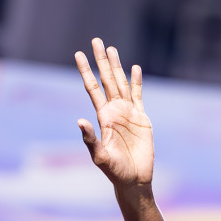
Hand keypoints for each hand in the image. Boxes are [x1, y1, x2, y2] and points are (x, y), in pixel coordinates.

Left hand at [74, 38, 152, 187]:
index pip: (92, 88)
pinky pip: (139, 96)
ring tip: (112, 49)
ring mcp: (128, 113)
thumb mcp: (99, 156)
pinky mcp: (142, 119)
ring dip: (117, 66)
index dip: (86, 71)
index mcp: (103, 117)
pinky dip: (137, 82)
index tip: (78, 54)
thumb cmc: (115, 171)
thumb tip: (79, 120)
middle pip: (106, 80)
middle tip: (96, 40)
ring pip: (121, 83)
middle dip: (101, 60)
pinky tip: (134, 69)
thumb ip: (90, 138)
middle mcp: (114, 111)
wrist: (134, 179)